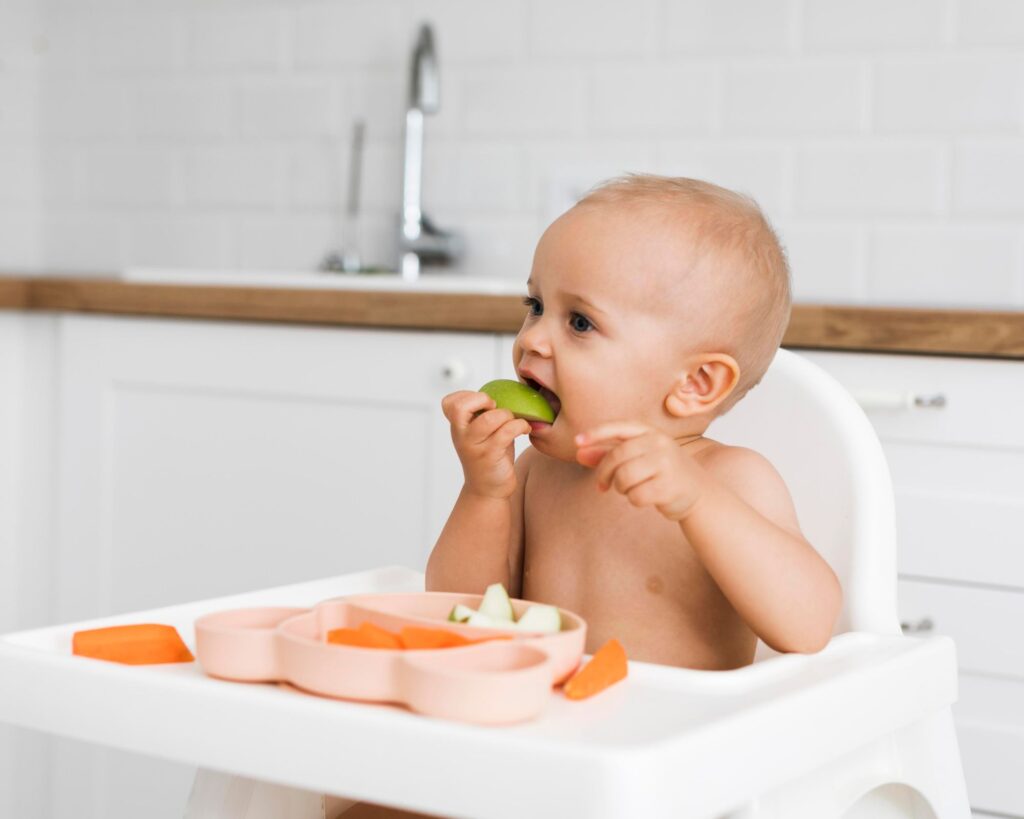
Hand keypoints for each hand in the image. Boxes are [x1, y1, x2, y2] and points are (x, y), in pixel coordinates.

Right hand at [441, 390, 530, 499]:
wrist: (488, 491)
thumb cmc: (490, 457)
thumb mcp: (483, 434)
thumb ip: (485, 415)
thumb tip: (509, 392)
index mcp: (459, 428)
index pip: (449, 403)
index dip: (467, 396)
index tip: (484, 403)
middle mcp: (462, 436)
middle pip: (460, 408)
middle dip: (482, 399)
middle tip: (495, 407)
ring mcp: (474, 447)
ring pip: (489, 419)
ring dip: (507, 415)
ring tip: (515, 421)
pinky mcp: (490, 456)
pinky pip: (506, 432)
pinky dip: (520, 425)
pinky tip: (525, 429)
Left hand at [575, 422, 705, 520]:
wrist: (699, 493)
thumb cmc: (663, 473)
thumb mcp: (639, 457)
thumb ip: (608, 454)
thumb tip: (579, 453)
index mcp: (651, 432)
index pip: (619, 428)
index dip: (596, 434)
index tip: (577, 442)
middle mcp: (660, 443)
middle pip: (617, 457)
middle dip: (604, 473)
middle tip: (602, 485)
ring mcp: (667, 464)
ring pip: (624, 477)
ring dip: (620, 488)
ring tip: (631, 489)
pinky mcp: (669, 486)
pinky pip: (636, 495)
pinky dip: (634, 500)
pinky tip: (645, 498)